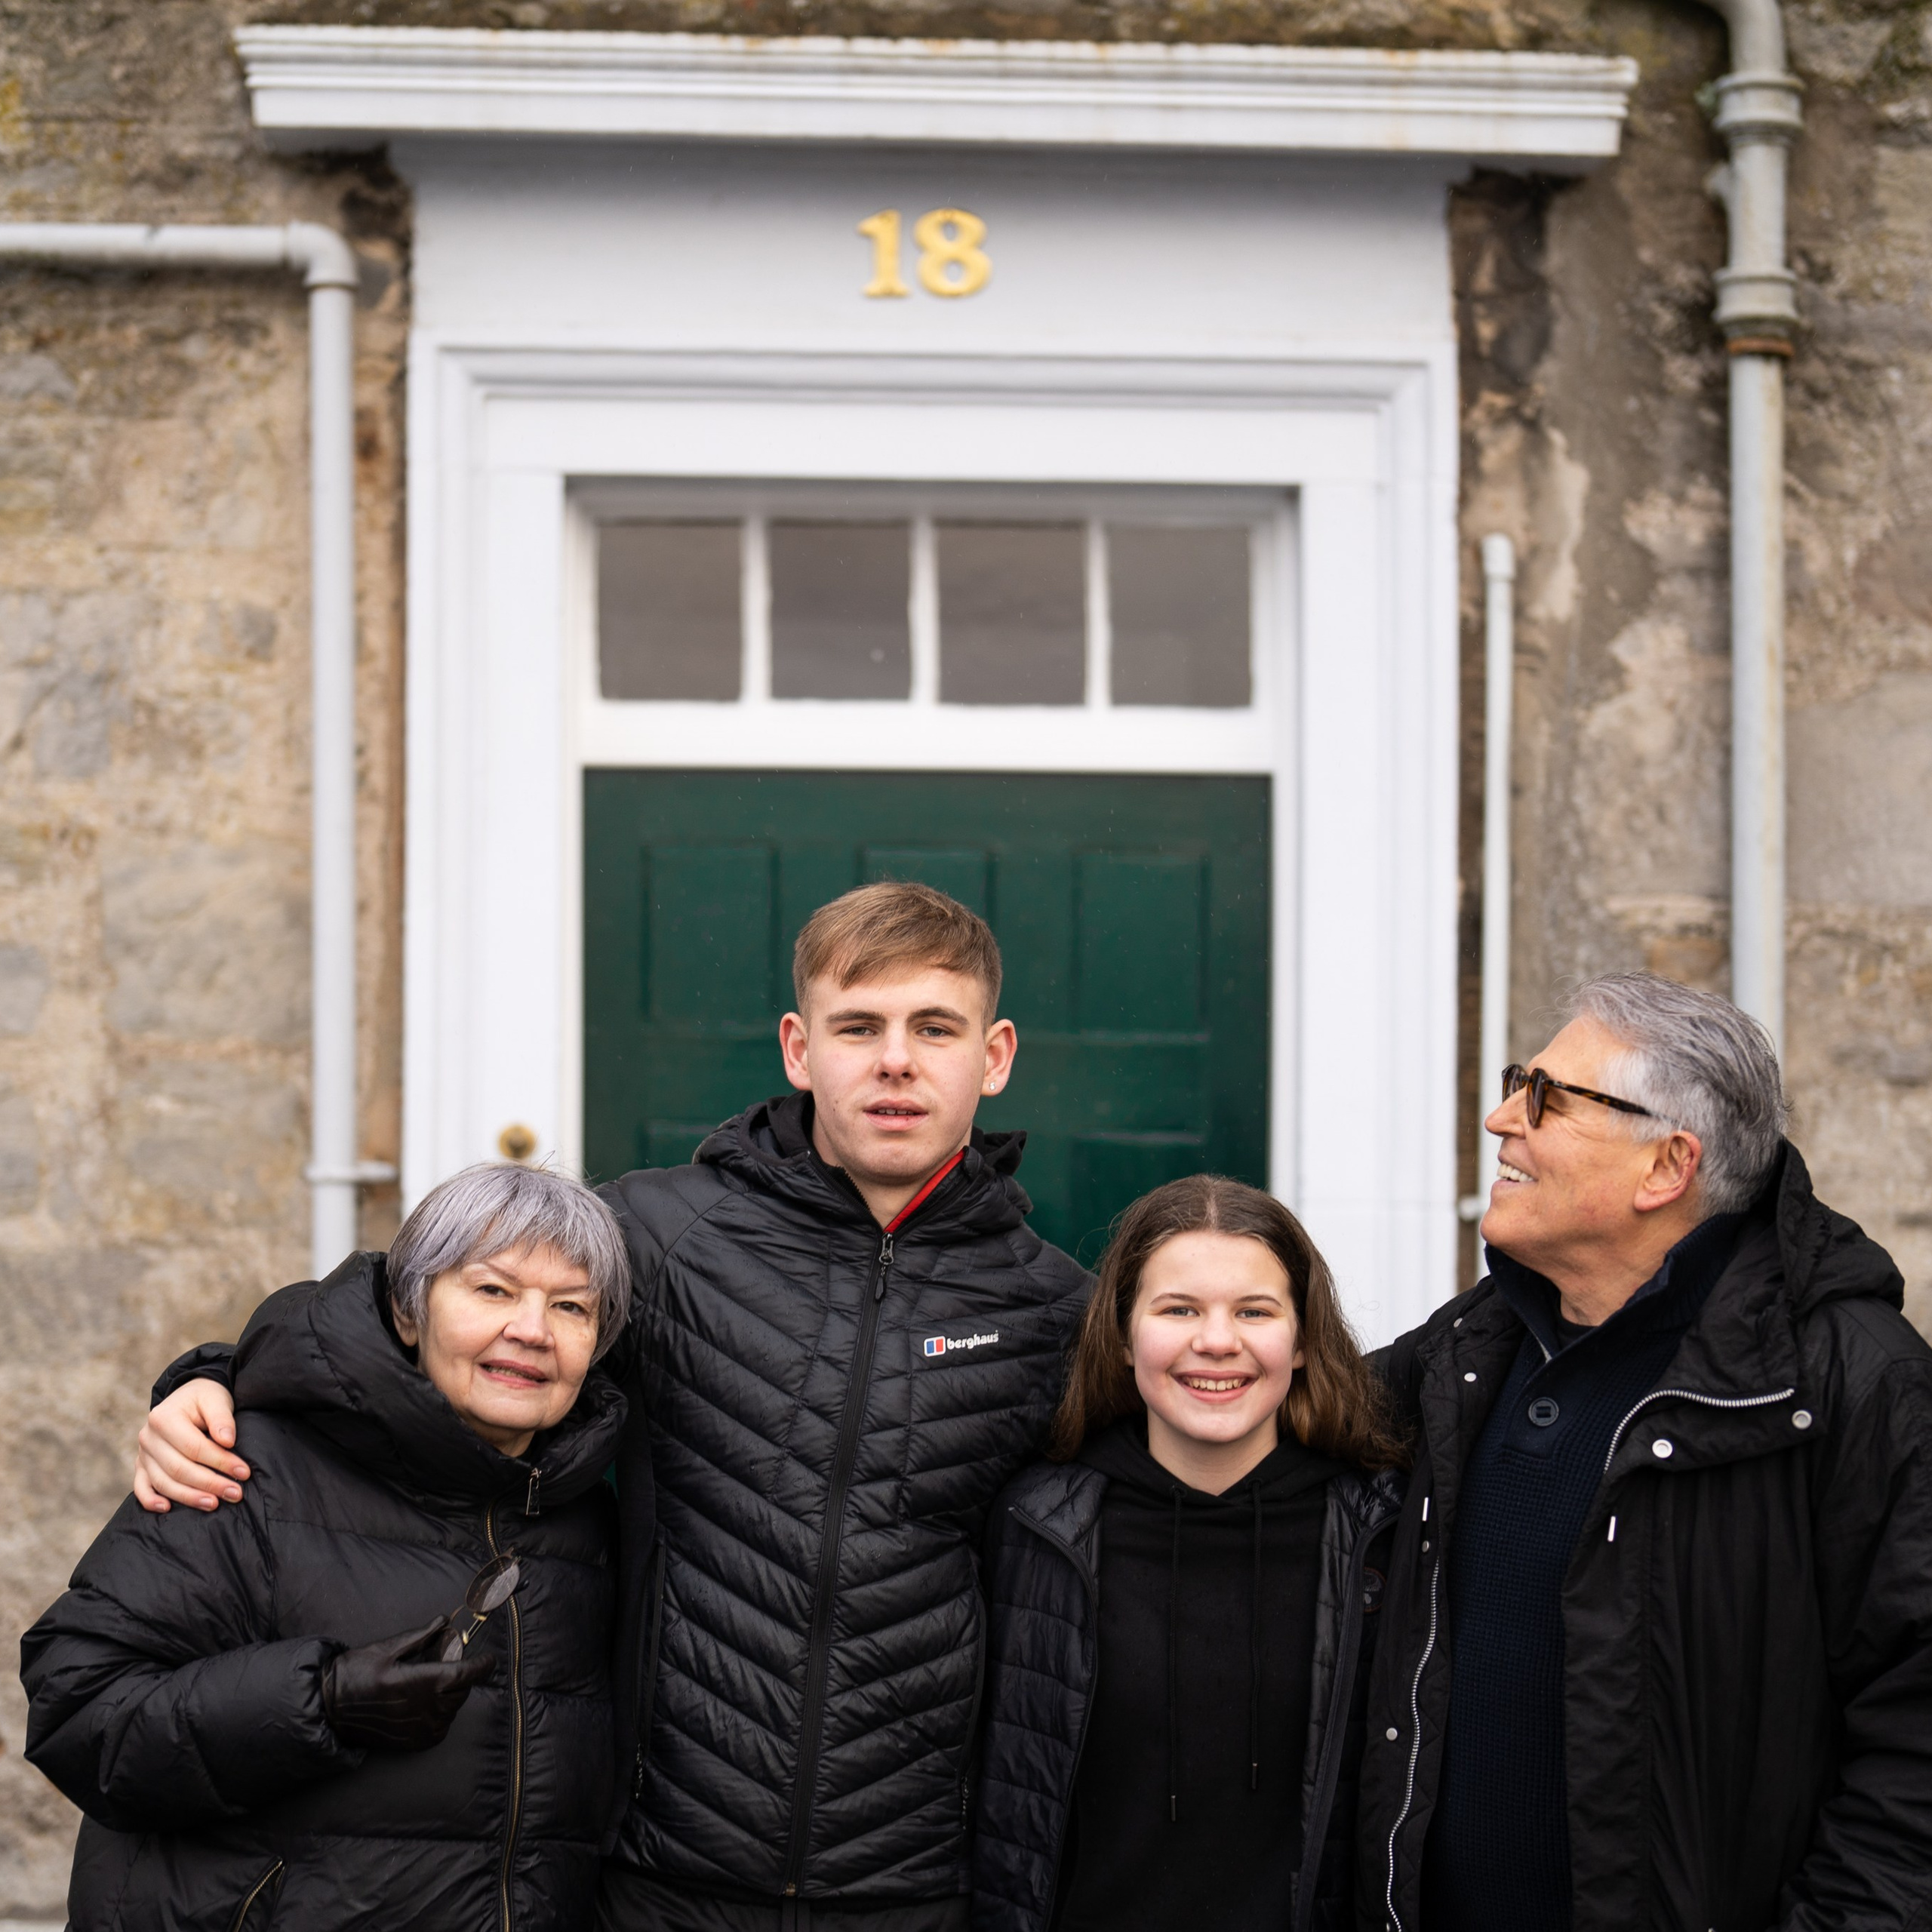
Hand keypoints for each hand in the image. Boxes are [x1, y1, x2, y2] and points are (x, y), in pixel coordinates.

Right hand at [133, 1380, 247, 1514]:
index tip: (244, 1472)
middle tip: (236, 1493)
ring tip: (215, 1504)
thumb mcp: (216, 1399)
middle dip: (209, 1484)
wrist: (188, 1396)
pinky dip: (150, 1500)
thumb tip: (227, 1441)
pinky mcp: (141, 1466)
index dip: (220, 1461)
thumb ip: (221, 1418)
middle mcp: (148, 1437)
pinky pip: (141, 1487)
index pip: (194, 1447)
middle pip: (178, 1468)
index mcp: (163, 1418)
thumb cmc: (205, 1398)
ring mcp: (142, 1454)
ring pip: (163, 1482)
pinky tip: (167, 1509)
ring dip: (189, 1497)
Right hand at [322, 1622, 495, 1751]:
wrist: (330, 1709)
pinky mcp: (413, 1744)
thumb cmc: (356, 1673)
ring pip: (453, 1709)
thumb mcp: (387, 1648)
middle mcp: (424, 1710)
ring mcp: (419, 1730)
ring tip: (429, 1683)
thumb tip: (444, 1622)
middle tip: (444, 1663)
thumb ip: (420, 1636)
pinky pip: (441, 1727)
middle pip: (461, 1691)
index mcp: (419, 1682)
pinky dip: (441, 1713)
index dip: (482, 1666)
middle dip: (460, 1676)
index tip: (490, 1659)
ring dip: (450, 1694)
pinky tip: (424, 1703)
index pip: (464, 1674)